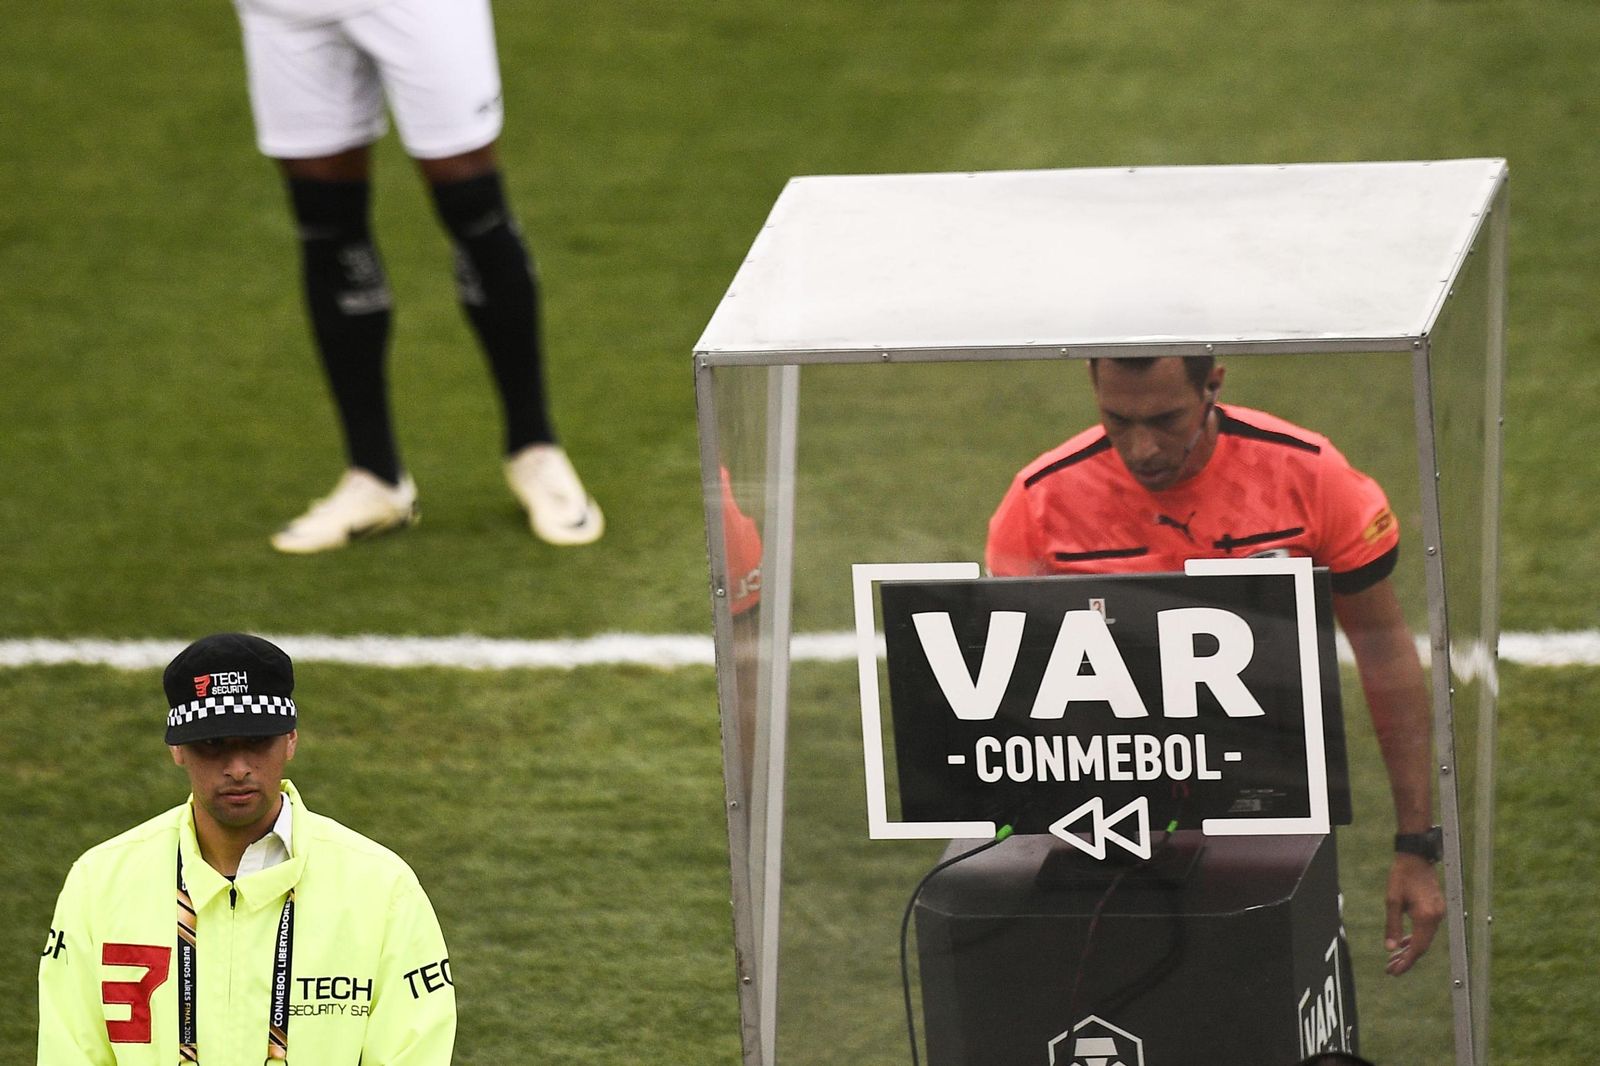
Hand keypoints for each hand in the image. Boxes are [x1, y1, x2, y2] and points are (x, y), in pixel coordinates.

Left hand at [1384, 853, 1444, 974]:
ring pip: (1425, 939)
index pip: (1417, 948)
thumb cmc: (1402, 876)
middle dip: (1407, 959)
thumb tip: (1390, 949)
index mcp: (1426, 917)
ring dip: (1410, 950)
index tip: (1394, 972)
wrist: (1416, 858)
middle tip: (1390, 969)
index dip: (1406, 962)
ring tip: (1393, 960)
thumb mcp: (1392, 901)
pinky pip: (1426, 930)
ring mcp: (1438, 914)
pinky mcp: (1436, 910)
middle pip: (1422, 947)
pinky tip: (1404, 944)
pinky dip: (1415, 938)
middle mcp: (1436, 918)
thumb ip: (1392, 926)